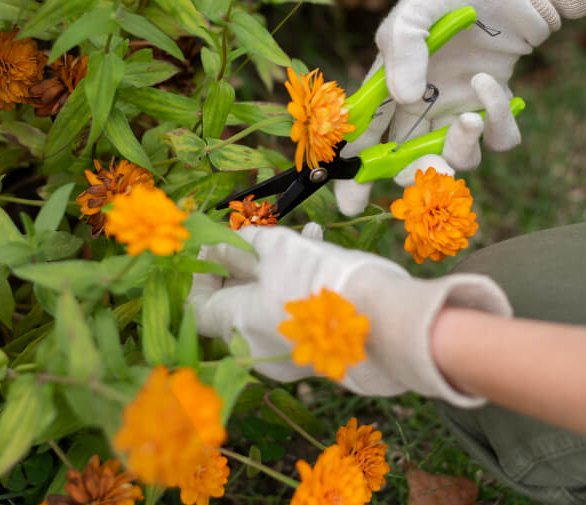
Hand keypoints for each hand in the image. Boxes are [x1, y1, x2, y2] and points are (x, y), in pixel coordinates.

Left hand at [188, 225, 511, 404]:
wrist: (388, 322)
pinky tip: (322, 253)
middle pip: (235, 302)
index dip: (201, 271)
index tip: (216, 245)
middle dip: (246, 262)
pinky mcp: (316, 354)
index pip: (197, 305)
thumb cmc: (322, 280)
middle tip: (264, 231)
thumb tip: (215, 247)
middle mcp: (254, 347)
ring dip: (277, 267)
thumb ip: (238, 246)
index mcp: (235, 326)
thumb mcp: (274, 248)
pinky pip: (294, 317)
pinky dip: (298, 287)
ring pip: (267, 304)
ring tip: (303, 233)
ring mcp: (286, 355)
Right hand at [337, 0, 585, 215]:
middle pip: (406, 160)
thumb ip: (402, 49)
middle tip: (429, 171)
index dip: (352, 170)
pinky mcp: (495, 109)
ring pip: (454, 159)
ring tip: (469, 120)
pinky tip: (492, 85)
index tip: (347, 200)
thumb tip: (405, 97)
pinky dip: (497, 121)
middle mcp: (421, 105)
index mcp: (390, 85)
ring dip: (460, 149)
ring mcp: (459, 109)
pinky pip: (498, 140)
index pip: (363, 135)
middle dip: (413, 176)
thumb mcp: (417, 8)